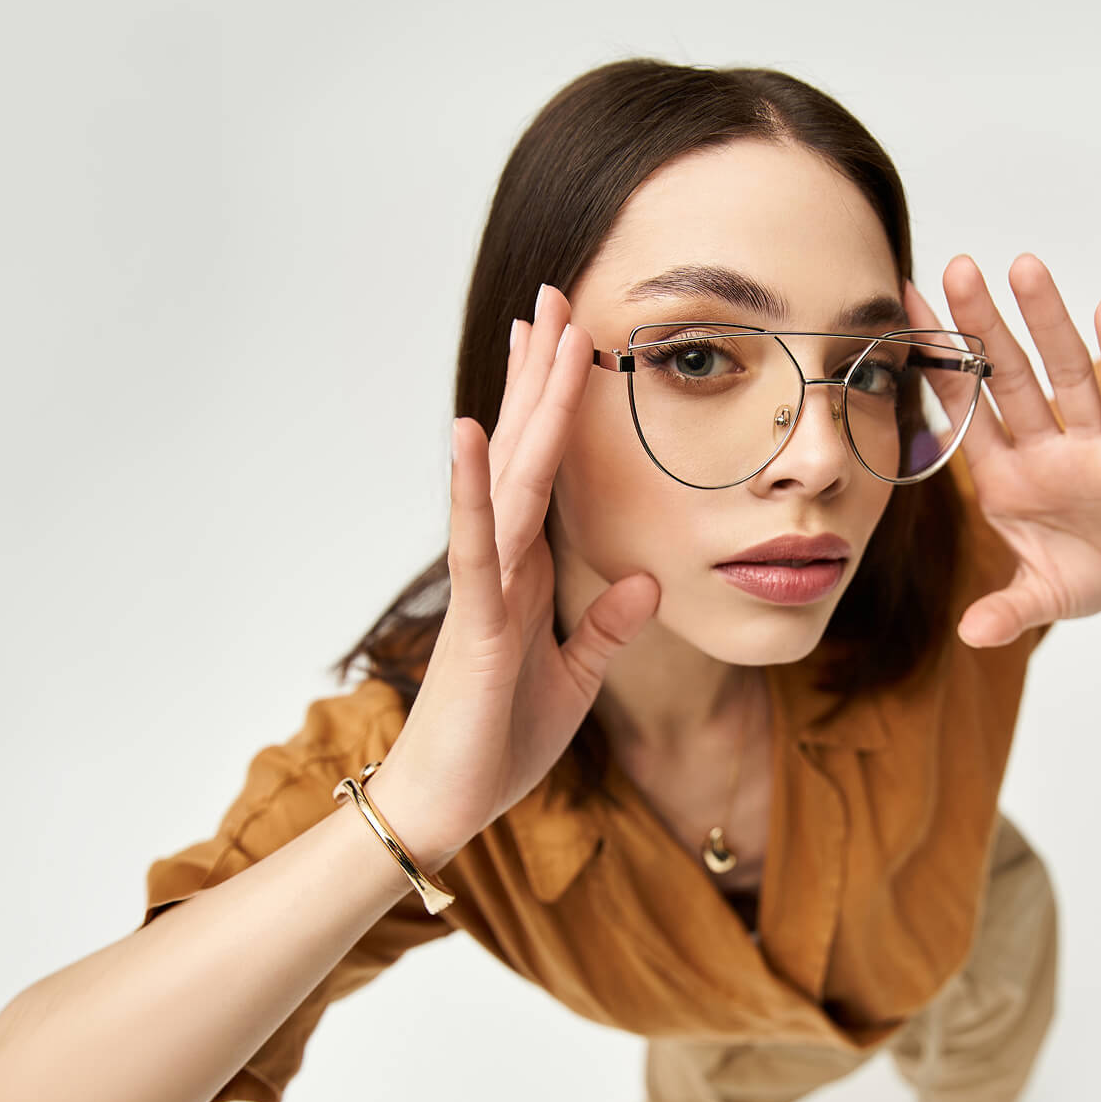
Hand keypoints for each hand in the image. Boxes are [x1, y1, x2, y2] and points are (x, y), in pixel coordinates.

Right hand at [373, 285, 660, 869]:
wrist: (451, 805)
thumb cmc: (499, 742)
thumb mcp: (576, 678)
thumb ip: (610, 627)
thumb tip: (649, 579)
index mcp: (529, 571)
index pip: (548, 470)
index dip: (559, 406)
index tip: (570, 341)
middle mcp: (505, 562)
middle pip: (528, 451)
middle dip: (543, 376)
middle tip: (554, 296)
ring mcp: (486, 585)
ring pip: (509, 478)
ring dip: (523, 405)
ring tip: (534, 332)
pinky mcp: (472, 621)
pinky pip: (477, 545)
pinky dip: (472, 489)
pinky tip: (469, 432)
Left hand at [905, 253, 1100, 647]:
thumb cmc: (1086, 567)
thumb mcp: (1042, 596)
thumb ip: (1008, 610)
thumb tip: (971, 635)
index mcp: (1007, 476)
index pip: (965, 409)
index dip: (938, 364)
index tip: (905, 308)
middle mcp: (1045, 448)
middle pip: (1009, 378)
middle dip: (983, 326)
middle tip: (956, 268)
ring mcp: (1094, 446)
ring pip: (1066, 376)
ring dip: (1046, 324)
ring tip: (1024, 267)